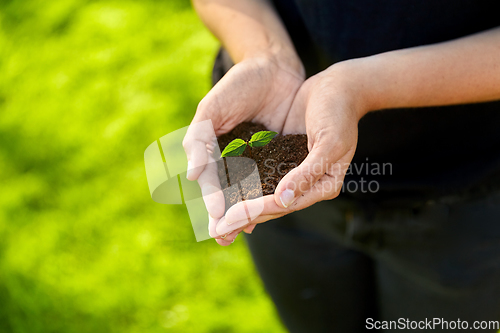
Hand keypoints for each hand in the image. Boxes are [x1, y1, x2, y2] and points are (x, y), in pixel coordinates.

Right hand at [183, 53, 303, 245]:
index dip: (212, 201)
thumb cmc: (238, 85)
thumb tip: (194, 176)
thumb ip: (200, 140)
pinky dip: (275, 193)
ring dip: (251, 211)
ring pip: (254, 191)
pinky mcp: (282, 155)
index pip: (212, 182)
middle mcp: (237, 160)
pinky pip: (277, 178)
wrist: (272, 67)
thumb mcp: (213, 108)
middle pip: (230, 194)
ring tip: (248, 230)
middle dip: (227, 216)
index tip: (215, 218)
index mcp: (215, 151)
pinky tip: (276, 207)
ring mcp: (260, 159)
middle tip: (224, 239)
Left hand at [218, 61, 365, 230]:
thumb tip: (283, 200)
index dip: (256, 211)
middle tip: (216, 233)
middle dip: (243, 219)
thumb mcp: (330, 143)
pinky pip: (261, 176)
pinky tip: (224, 193)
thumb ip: (307, 173)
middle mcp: (308, 184)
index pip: (284, 204)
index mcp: (324, 185)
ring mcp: (294, 172)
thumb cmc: (339, 112)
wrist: (337, 87)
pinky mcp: (283, 158)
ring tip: (215, 223)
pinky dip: (243, 186)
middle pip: (271, 206)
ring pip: (263, 195)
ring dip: (240, 208)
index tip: (229, 219)